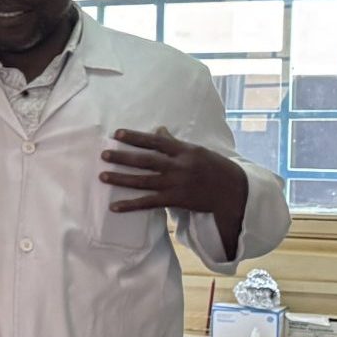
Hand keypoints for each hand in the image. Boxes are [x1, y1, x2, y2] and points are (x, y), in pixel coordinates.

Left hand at [101, 127, 249, 215]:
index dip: (136, 137)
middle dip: (123, 157)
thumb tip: (158, 129)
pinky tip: (114, 206)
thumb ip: (175, 143)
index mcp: (185, 150)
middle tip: (104, 154)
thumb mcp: (197, 151)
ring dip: (121, 179)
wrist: (233, 190)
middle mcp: (179, 166)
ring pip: (143, 181)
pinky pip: (148, 202)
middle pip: (146, 160)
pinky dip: (130, 205)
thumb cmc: (214, 167)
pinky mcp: (175, 200)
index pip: (156, 141)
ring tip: (102, 176)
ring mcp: (176, 183)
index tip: (117, 134)